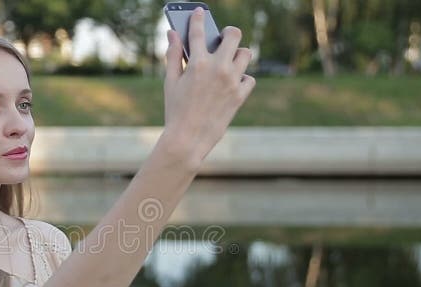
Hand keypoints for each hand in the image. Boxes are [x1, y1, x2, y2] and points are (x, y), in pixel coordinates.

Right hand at [163, 6, 255, 162]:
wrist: (188, 139)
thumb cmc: (176, 110)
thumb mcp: (170, 81)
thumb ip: (173, 55)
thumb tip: (172, 34)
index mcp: (197, 62)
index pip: (198, 31)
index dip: (198, 18)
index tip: (199, 12)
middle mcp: (218, 68)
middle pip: (233, 35)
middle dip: (228, 33)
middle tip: (224, 36)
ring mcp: (232, 81)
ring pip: (246, 54)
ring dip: (238, 54)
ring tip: (229, 61)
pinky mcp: (240, 96)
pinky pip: (249, 79)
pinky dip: (242, 79)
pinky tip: (232, 83)